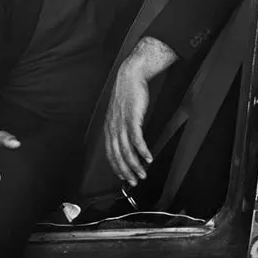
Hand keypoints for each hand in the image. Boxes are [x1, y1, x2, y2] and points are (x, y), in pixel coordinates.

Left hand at [104, 62, 152, 186]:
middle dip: (126, 171)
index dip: (116, 167)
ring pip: (126, 150)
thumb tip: (129, 138)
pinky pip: (136, 139)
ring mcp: (121, 124)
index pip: (110, 153)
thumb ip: (122, 126)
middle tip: (134, 181)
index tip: (124, 177)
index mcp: (109, 128)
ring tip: (142, 174)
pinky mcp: (132, 118)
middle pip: (117, 155)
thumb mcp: (121, 113)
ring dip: (135, 164)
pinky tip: (148, 158)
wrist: (130, 76)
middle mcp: (112, 128)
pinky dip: (142, 150)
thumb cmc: (128, 94)